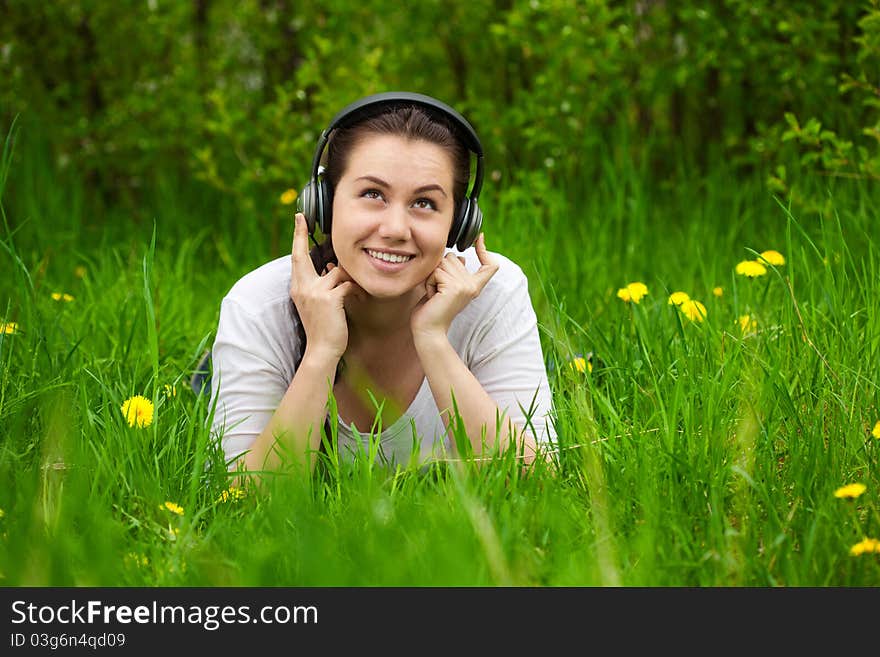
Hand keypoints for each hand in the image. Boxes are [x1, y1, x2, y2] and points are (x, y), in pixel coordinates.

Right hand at [289, 213, 362, 360]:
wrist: (322, 350)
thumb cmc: (323, 327)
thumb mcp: (316, 303)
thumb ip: (321, 284)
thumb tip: (332, 266)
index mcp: (298, 288)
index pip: (295, 258)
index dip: (296, 238)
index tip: (298, 219)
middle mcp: (302, 287)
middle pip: (301, 255)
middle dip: (299, 234)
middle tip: (300, 217)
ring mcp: (314, 292)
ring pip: (337, 270)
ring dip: (349, 278)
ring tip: (356, 290)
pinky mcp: (329, 299)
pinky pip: (347, 283)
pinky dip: (356, 289)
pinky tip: (360, 298)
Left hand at [410, 233, 498, 342]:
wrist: (429, 330)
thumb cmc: (432, 309)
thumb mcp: (446, 288)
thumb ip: (455, 273)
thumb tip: (463, 257)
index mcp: (473, 285)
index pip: (489, 266)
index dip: (484, 250)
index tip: (479, 238)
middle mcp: (472, 285)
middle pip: (453, 257)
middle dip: (438, 270)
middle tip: (437, 290)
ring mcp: (465, 286)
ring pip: (443, 263)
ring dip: (432, 277)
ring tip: (434, 293)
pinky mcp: (454, 288)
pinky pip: (436, 272)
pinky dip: (429, 282)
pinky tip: (432, 296)